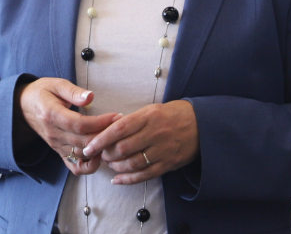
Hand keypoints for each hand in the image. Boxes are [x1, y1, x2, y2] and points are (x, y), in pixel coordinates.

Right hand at [19, 77, 120, 174]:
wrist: (23, 106)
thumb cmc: (42, 92)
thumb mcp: (56, 84)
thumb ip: (74, 92)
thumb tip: (90, 97)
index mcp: (52, 115)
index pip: (80, 125)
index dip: (100, 123)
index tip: (117, 116)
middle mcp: (54, 134)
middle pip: (84, 142)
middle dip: (106, 135)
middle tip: (123, 126)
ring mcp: (56, 146)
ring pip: (83, 154)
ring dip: (102, 149)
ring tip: (116, 138)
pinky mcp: (59, 152)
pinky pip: (76, 167)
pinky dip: (91, 166)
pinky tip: (101, 154)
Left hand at [82, 100, 198, 184]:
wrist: (201, 124)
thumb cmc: (172, 115)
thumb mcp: (151, 110)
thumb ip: (132, 121)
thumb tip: (107, 131)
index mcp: (148, 117)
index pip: (118, 129)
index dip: (101, 139)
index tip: (89, 146)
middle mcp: (155, 133)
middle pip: (123, 148)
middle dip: (107, 154)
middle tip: (100, 155)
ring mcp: (162, 150)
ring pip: (132, 163)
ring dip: (116, 167)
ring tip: (110, 164)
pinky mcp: (168, 164)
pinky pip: (144, 175)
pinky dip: (128, 180)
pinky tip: (117, 179)